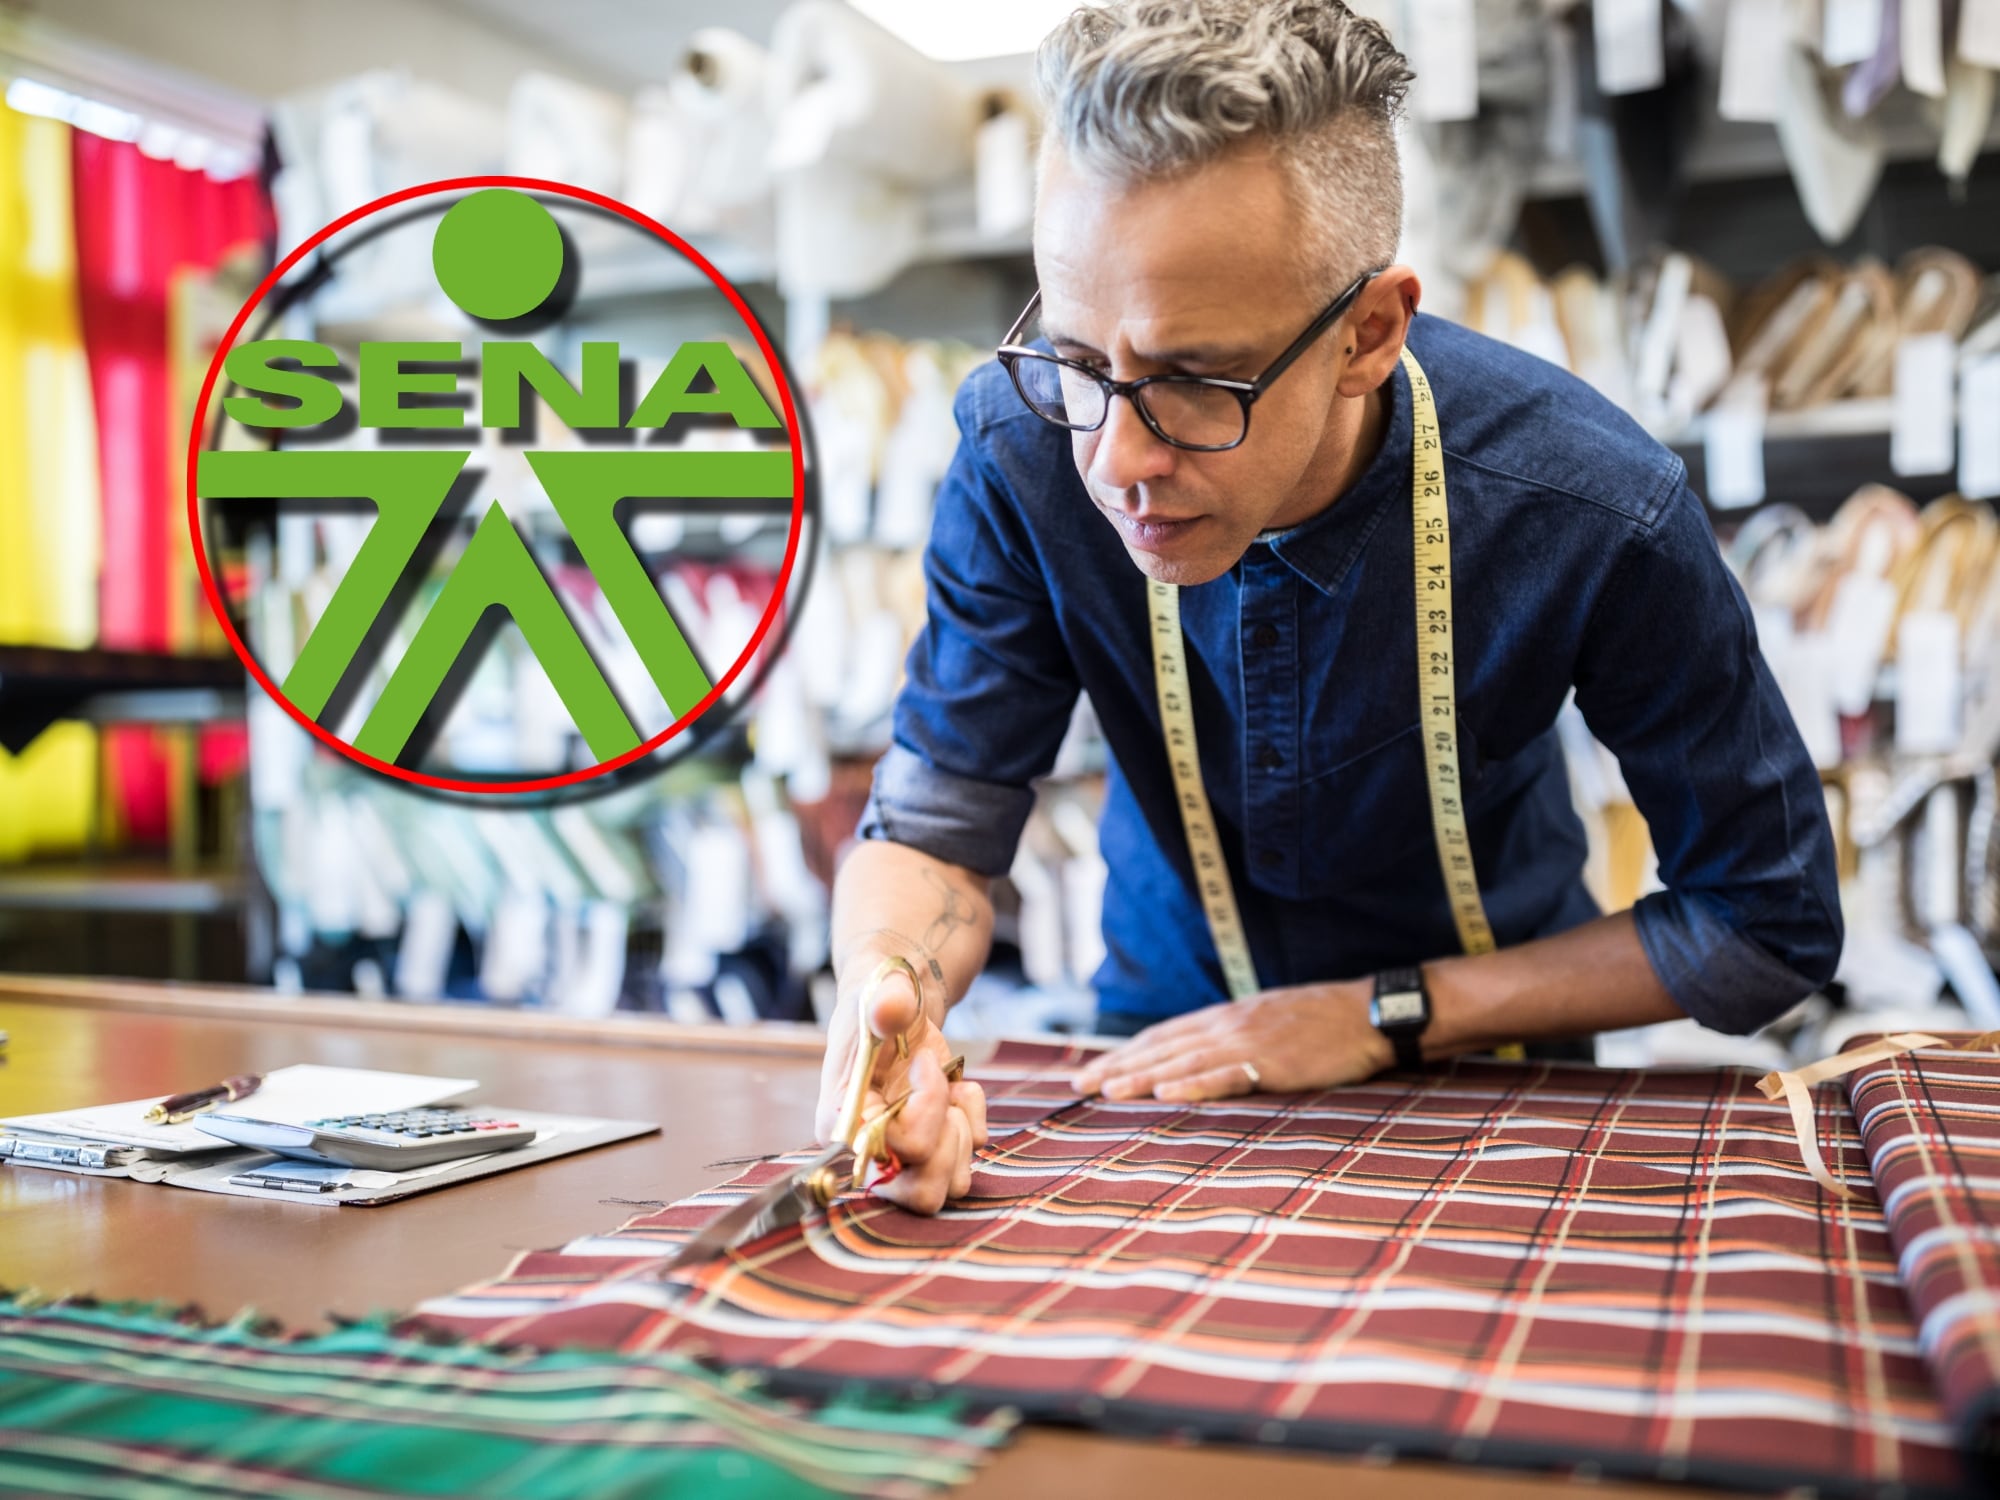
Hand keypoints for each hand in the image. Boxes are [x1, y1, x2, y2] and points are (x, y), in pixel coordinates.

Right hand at [815, 955, 987, 1214]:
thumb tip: (890, 1009)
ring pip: (948, 1187)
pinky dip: (974, 1122)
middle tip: (943, 1092)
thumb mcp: (882, 991)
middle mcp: (867, 1152)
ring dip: (962, 1133)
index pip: (893, 1148)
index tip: (921, 1061)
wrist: (899, 1007)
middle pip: (920, 1194)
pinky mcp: (930, 1153)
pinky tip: (956, 1089)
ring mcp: (901, 1158)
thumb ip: (886, 1000)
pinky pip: (968, 1163)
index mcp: (842, 1122)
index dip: (923, 1108)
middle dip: (948, 1140)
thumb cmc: (882, 1000)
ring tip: (949, 1090)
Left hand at [1070, 981, 1395, 1101]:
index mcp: (1225, 1018)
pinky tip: (1165, 1095)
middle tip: (1078, 1087)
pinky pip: (1226, 1076)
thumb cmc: (1320, 1020)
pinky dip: (1193, 1085)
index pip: (1163, 1036)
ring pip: (1183, 1062)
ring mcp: (1248, 1043)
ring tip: (1106, 1092)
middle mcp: (1227, 1027)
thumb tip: (1198, 1055)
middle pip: (1162, 1048)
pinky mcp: (1273, 1063)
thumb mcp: (1266, 1020)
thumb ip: (1231, 1035)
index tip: (1093, 1071)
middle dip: (1118, 1066)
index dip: (1125, 1053)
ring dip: (1141, 1077)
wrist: (1367, 1012)